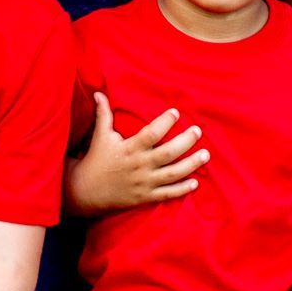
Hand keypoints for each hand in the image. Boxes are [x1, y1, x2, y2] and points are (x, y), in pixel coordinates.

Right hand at [66, 91, 206, 214]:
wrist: (85, 192)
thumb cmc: (95, 160)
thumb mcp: (100, 136)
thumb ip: (103, 114)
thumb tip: (99, 93)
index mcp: (130, 148)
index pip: (151, 133)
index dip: (165, 122)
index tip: (175, 112)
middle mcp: (139, 165)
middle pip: (168, 153)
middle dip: (186, 141)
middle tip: (198, 131)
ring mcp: (144, 183)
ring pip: (173, 174)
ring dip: (191, 164)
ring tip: (205, 155)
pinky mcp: (145, 197)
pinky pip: (167, 194)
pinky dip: (182, 189)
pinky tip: (195, 182)